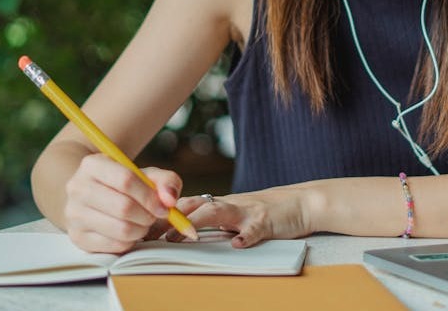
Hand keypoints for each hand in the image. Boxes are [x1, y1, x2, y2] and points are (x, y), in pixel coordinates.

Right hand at [62, 153, 182, 253]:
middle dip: (148, 215)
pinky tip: (131, 232)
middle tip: (154, 216)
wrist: (92, 198)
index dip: (150, 196)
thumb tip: (170, 199)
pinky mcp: (78, 238)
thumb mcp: (145, 175)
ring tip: (144, 223)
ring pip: (121, 229)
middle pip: (123, 207)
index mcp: (92, 165)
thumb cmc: (123, 185)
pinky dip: (130, 241)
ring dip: (141, 229)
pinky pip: (115, 246)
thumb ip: (166, 181)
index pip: (126, 180)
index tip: (165, 206)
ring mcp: (74, 215)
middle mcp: (77, 188)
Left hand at [161, 187, 312, 247]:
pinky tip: (237, 245)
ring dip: (196, 224)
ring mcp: (248, 211)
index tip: (143, 227)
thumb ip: (215, 221)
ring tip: (180, 238)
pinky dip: (245, 236)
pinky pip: (254, 229)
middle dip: (171, 219)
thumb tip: (184, 233)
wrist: (303, 202)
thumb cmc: (269, 211)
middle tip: (150, 234)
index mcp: (222, 204)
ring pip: (217, 212)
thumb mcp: (238, 214)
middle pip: (195, 206)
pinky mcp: (266, 221)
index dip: (165, 215)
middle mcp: (231, 204)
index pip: (187, 205)